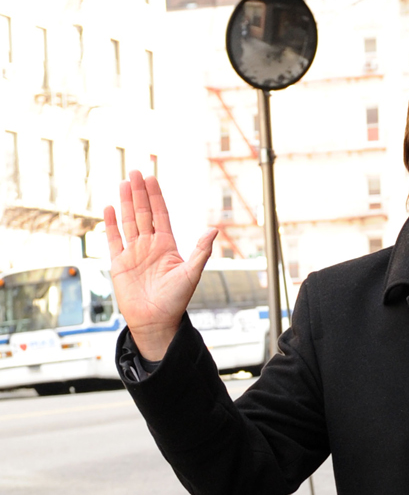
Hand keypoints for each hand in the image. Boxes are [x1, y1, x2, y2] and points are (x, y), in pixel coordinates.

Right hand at [104, 171, 217, 360]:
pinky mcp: (119, 264)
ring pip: (128, 222)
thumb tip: (214, 229)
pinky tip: (109, 208)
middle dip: (139, 193)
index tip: (151, 178)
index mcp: (167, 246)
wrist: (156, 322)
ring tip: (124, 183)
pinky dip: (110, 225)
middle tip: (135, 172)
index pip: (160, 215)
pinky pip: (113, 240)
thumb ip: (201, 251)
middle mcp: (150, 246)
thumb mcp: (191, 274)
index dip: (155, 197)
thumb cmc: (175, 301)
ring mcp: (133, 254)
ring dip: (125, 203)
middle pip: (142, 213)